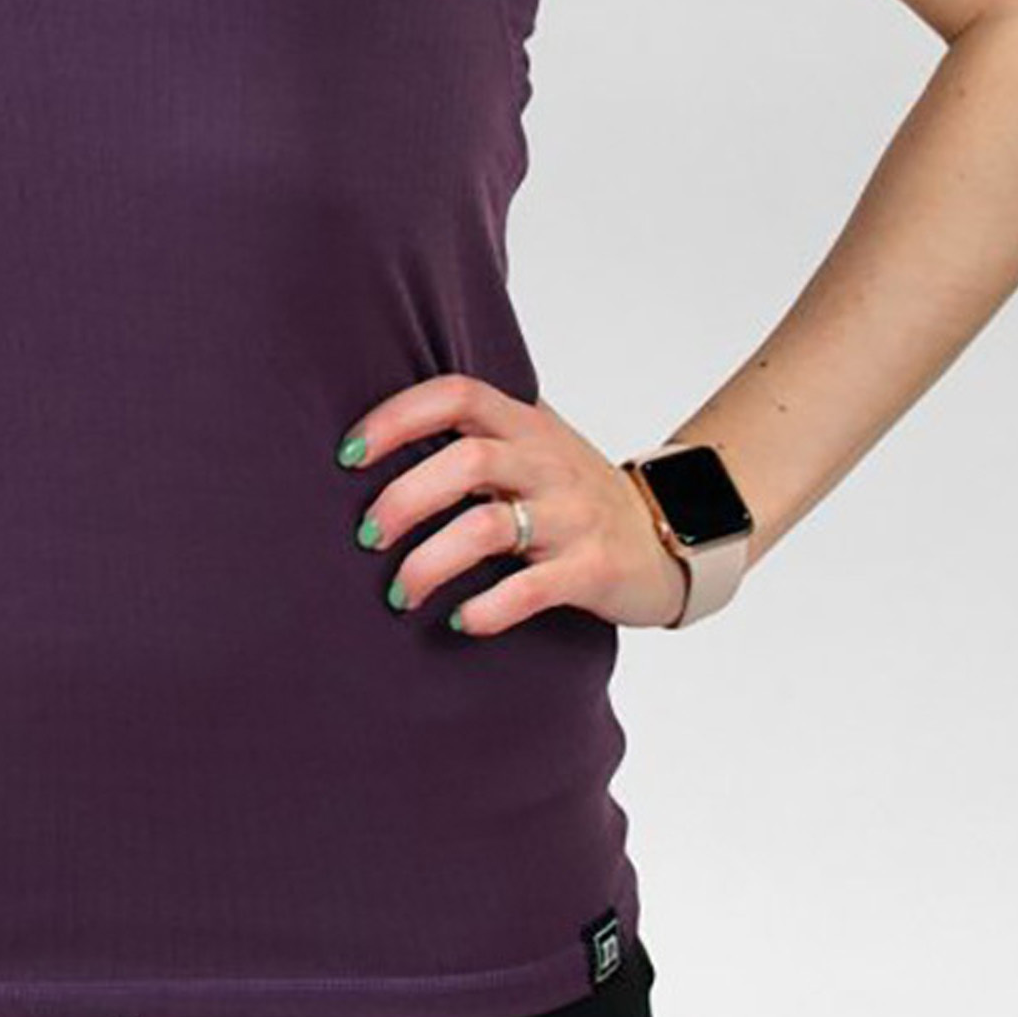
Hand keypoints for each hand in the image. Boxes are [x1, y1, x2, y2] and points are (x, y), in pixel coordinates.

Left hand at [335, 374, 687, 635]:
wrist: (669, 534)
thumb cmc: (575, 493)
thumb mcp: (533, 446)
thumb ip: (474, 433)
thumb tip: (373, 436)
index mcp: (525, 424)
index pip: (457, 395)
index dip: (397, 417)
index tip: (348, 454)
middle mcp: (547, 462)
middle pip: (467, 462)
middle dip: (403, 501)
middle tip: (366, 536)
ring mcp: (572, 515)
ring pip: (487, 528)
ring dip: (429, 563)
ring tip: (398, 593)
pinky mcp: (591, 569)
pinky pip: (529, 589)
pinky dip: (485, 609)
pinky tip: (459, 621)